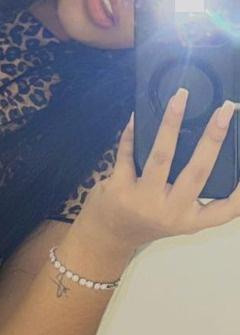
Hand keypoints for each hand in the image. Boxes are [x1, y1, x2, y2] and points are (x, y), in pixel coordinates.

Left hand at [78, 90, 239, 247]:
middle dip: (213, 138)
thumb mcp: (177, 213)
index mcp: (190, 219)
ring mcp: (143, 201)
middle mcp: (171, 212)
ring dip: (171, 124)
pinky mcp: (118, 189)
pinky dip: (132, 133)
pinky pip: (127, 154)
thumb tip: (207, 141)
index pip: (225, 210)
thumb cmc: (150, 218)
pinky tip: (139, 115)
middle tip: (225, 109)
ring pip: (161, 157)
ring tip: (180, 97)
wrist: (109, 236)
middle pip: (196, 172)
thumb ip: (192, 190)